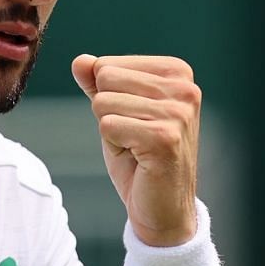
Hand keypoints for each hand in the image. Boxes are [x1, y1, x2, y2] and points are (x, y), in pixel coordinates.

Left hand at [71, 54, 200, 246]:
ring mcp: (177, 112)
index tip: (133, 119)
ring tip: (136, 146)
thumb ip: (98, 84)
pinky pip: (107, 126)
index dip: (108, 97)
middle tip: (132, 136)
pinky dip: (113, 145)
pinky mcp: (164, 136)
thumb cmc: (138, 156)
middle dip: (106, 112)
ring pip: (103, 103)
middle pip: (105, 80)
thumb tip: (80, 60)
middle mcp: (184, 88)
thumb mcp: (115, 112)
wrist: (162, 205)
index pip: (107, 65)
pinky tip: (138, 157)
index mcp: (176, 72)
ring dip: (111, 130)